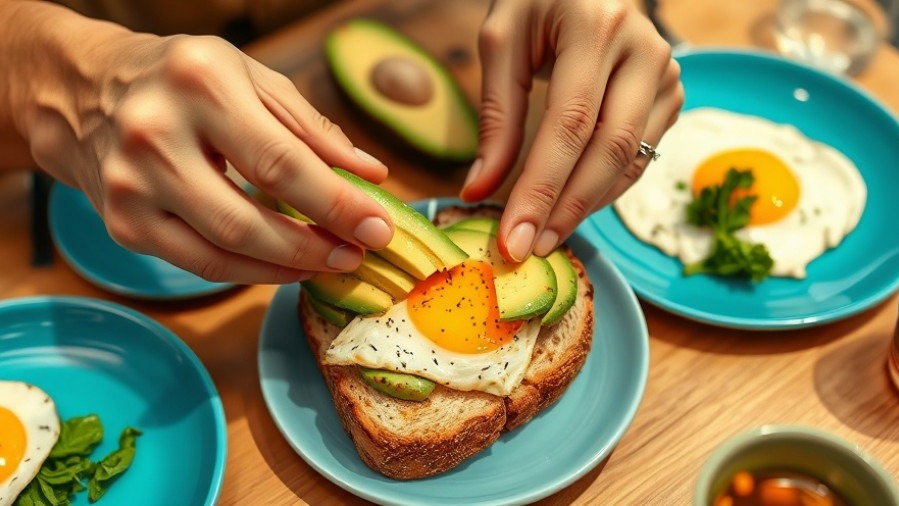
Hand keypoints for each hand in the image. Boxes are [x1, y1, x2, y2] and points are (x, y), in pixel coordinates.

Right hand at [21, 21, 394, 283]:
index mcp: (199, 82)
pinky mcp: (122, 225)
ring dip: (289, 266)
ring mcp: (130, 187)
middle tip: (358, 253)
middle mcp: (155, 134)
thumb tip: (371, 175)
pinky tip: (287, 265)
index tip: (380, 227)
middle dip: (316, 246)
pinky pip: (201, 266)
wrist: (84, 91)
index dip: (338, 203)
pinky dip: (253, 272)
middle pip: (250, 219)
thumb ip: (312, 126)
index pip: (283, 161)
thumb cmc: (183, 79)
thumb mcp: (252, 76)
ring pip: (225, 252)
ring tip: (331, 261)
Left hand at [460, 0, 683, 261]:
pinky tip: (573, 206)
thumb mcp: (503, 43)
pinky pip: (641, 155)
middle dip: (567, 208)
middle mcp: (644, 49)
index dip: (541, 188)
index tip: (515, 237)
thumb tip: (479, 189)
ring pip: (631, 160)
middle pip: (609, 150)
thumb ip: (496, 117)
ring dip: (587, 205)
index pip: (570, 125)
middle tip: (531, 248)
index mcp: (596, 26)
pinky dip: (606, 188)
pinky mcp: (671, 93)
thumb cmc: (538, 1)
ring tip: (546, 234)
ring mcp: (666, 73)